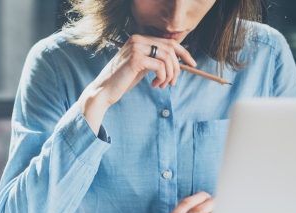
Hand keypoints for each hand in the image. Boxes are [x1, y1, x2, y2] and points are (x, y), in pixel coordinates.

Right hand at [79, 34, 195, 132]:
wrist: (103, 91)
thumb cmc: (122, 81)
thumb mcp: (141, 67)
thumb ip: (154, 60)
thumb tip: (176, 62)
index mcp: (138, 39)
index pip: (168, 41)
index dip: (183, 52)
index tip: (192, 64)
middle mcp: (137, 39)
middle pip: (170, 49)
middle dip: (177, 67)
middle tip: (173, 83)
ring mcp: (136, 48)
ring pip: (167, 58)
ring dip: (169, 75)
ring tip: (162, 85)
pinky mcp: (136, 59)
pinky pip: (160, 67)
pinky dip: (162, 78)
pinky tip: (154, 85)